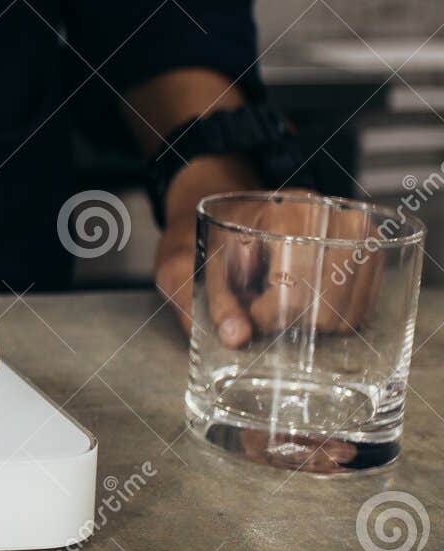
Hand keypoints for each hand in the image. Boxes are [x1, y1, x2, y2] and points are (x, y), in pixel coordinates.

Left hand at [155, 162, 381, 348]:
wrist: (220, 215)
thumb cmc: (201, 241)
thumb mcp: (182, 268)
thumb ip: (206, 300)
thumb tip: (237, 337)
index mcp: (285, 213)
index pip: (295, 290)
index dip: (267, 316)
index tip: (247, 315)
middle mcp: (328, 216)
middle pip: (329, 308)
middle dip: (292, 324)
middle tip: (263, 311)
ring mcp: (355, 231)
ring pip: (351, 313)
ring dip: (314, 323)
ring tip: (281, 302)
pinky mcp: (368, 250)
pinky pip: (364, 306)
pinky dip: (335, 317)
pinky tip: (304, 303)